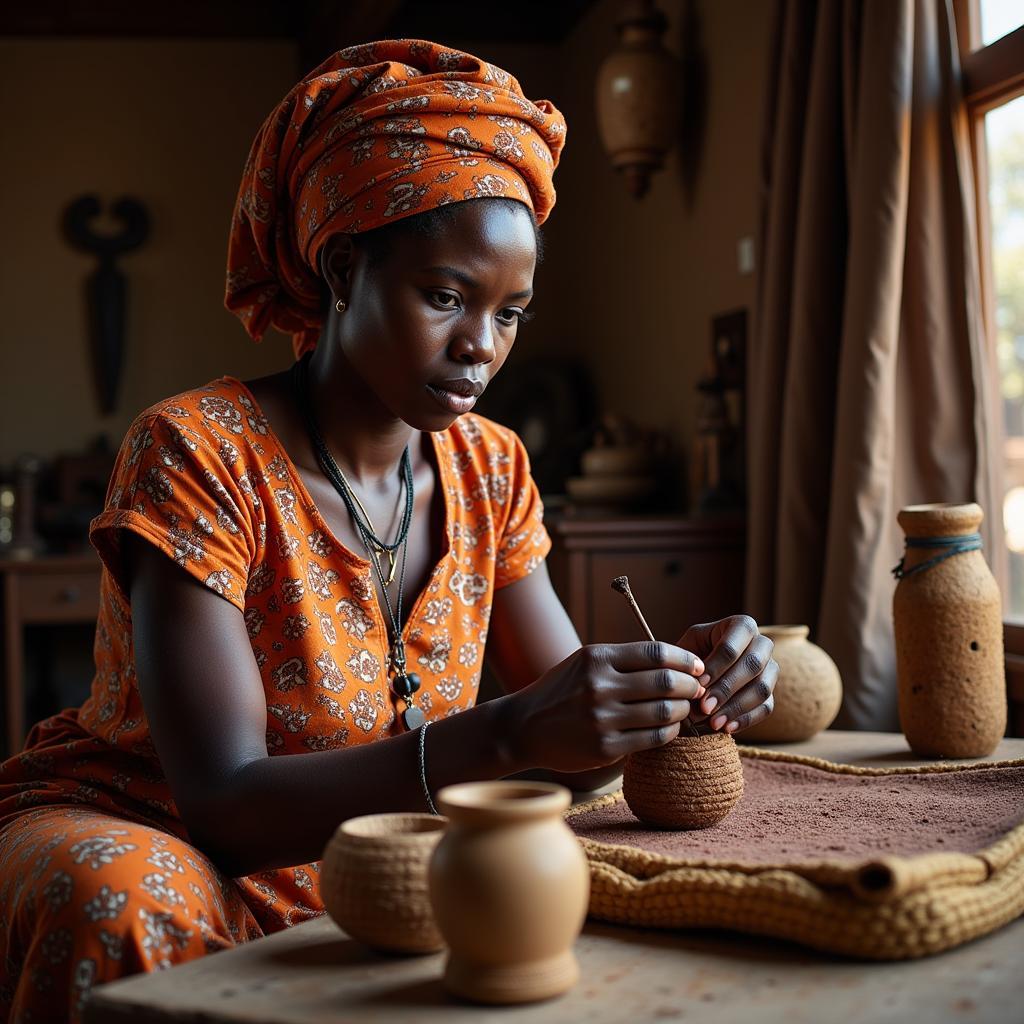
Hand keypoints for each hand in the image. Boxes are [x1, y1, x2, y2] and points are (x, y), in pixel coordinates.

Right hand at [501, 642, 705, 773]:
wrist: (524, 727)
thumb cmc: (562, 690)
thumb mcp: (585, 662)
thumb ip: (624, 660)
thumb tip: (677, 663)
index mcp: (597, 658)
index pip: (656, 653)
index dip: (685, 660)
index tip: (697, 666)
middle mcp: (600, 686)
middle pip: (667, 682)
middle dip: (691, 686)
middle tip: (698, 690)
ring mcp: (602, 719)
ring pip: (665, 712)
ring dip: (684, 710)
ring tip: (684, 709)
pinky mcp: (606, 748)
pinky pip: (654, 739)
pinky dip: (670, 732)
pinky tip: (668, 728)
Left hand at [676, 615, 776, 734]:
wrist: (700, 673)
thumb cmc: (691, 655)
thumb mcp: (686, 649)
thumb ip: (689, 662)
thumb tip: (697, 685)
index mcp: (741, 626)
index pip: (733, 645)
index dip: (716, 666)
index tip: (698, 684)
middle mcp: (762, 644)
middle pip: (753, 665)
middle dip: (727, 688)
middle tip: (704, 707)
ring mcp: (770, 669)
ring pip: (762, 688)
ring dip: (736, 707)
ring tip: (713, 722)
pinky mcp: (771, 693)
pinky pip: (766, 707)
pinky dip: (746, 720)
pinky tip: (726, 728)